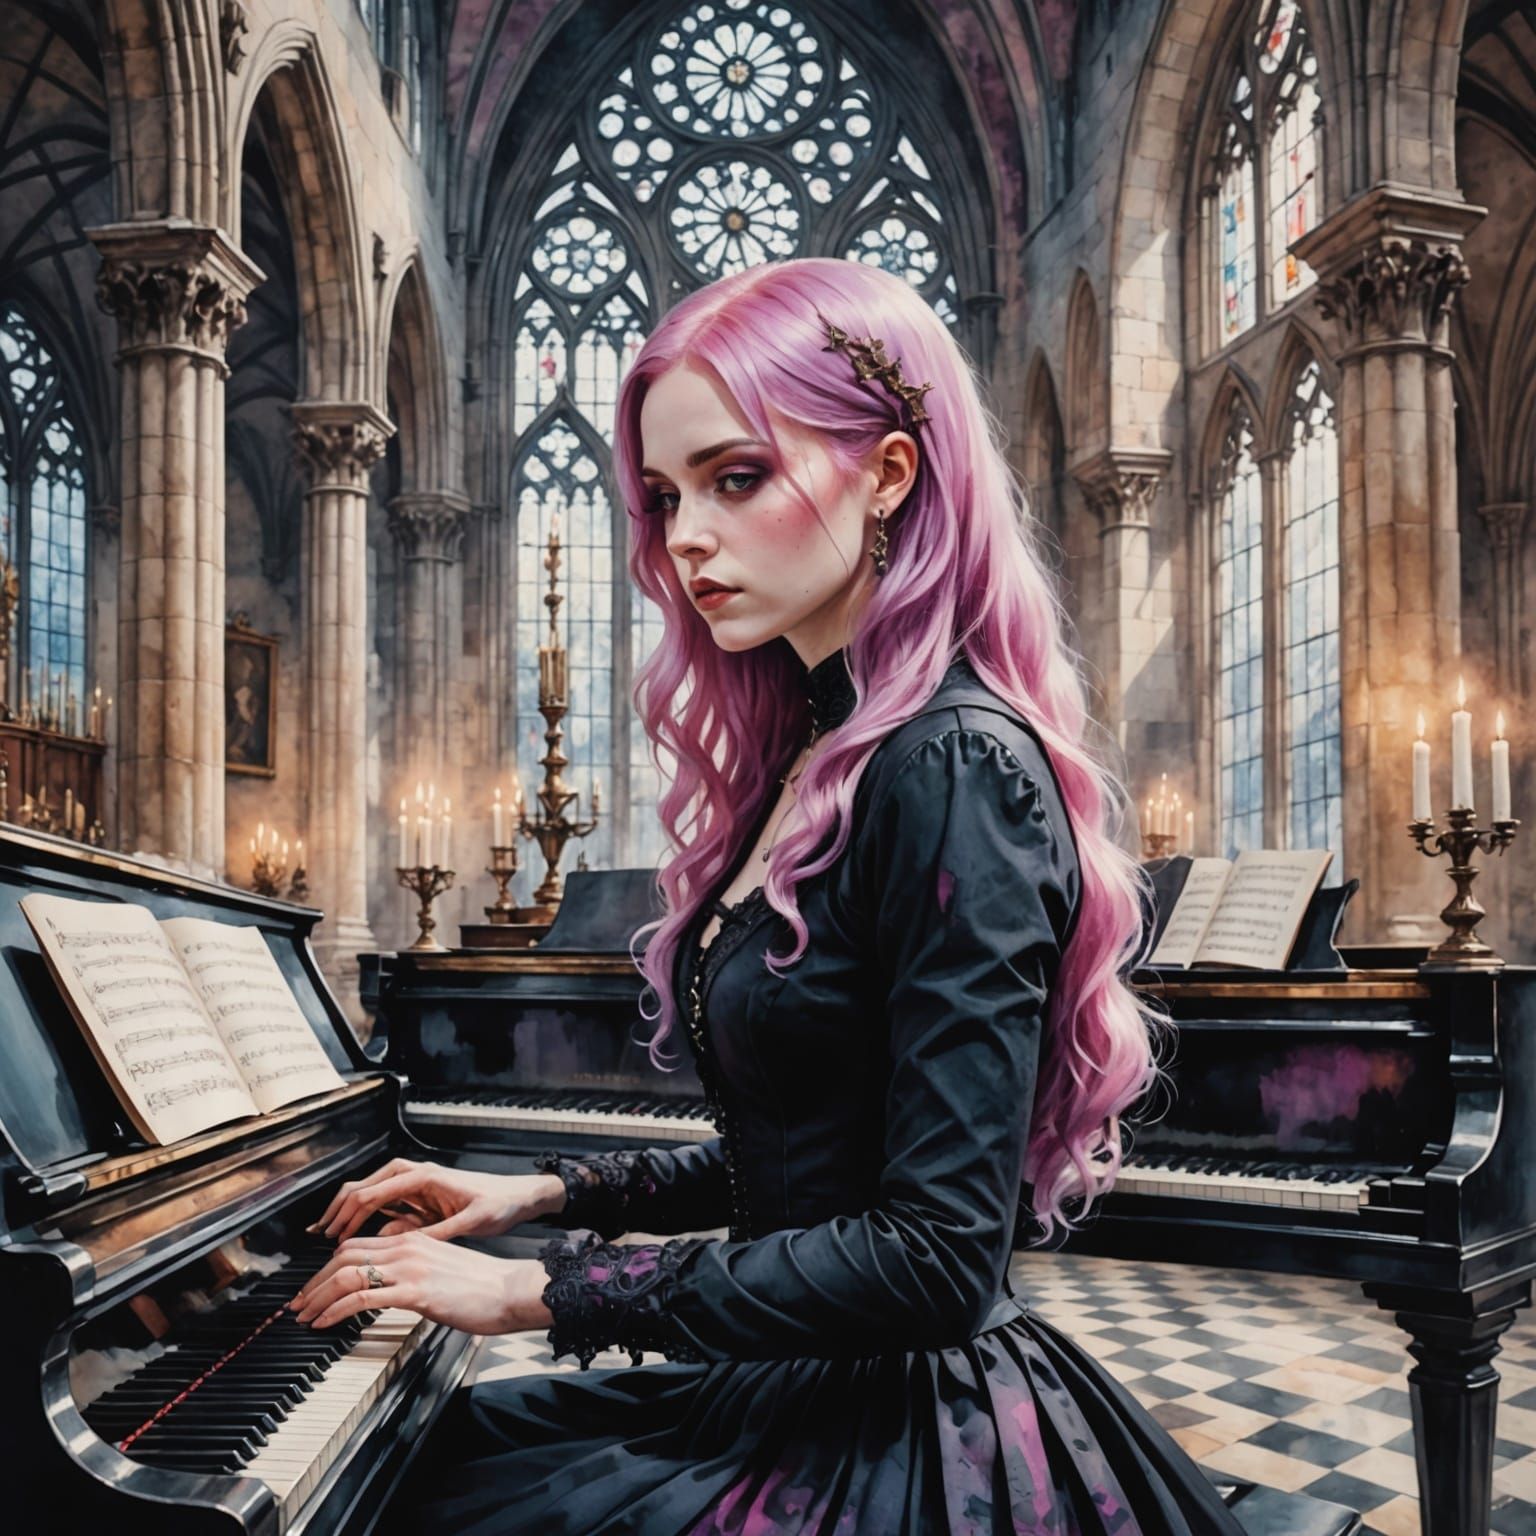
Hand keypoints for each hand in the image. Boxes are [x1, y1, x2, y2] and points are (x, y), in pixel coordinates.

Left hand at [289, 1231, 553, 1334]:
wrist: (510, 1291)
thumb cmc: (484, 1287)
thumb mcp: (443, 1271)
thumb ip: (415, 1273)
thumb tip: (392, 1289)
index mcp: (414, 1240)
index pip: (358, 1246)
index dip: (327, 1266)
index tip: (313, 1288)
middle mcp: (408, 1247)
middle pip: (344, 1255)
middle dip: (313, 1281)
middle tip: (298, 1303)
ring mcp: (410, 1267)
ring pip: (347, 1273)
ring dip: (317, 1296)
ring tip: (304, 1315)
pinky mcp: (415, 1290)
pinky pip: (362, 1296)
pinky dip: (335, 1309)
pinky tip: (324, 1323)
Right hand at [311, 1156, 566, 1242]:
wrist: (519, 1196)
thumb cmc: (500, 1203)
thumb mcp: (472, 1221)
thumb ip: (439, 1231)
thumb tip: (408, 1244)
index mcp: (425, 1177)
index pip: (373, 1192)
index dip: (348, 1214)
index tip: (331, 1235)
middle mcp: (417, 1176)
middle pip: (364, 1186)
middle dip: (339, 1209)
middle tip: (319, 1234)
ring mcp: (418, 1186)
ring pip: (372, 1194)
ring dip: (350, 1214)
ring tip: (330, 1238)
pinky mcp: (422, 1198)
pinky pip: (386, 1204)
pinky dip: (368, 1217)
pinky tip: (358, 1237)